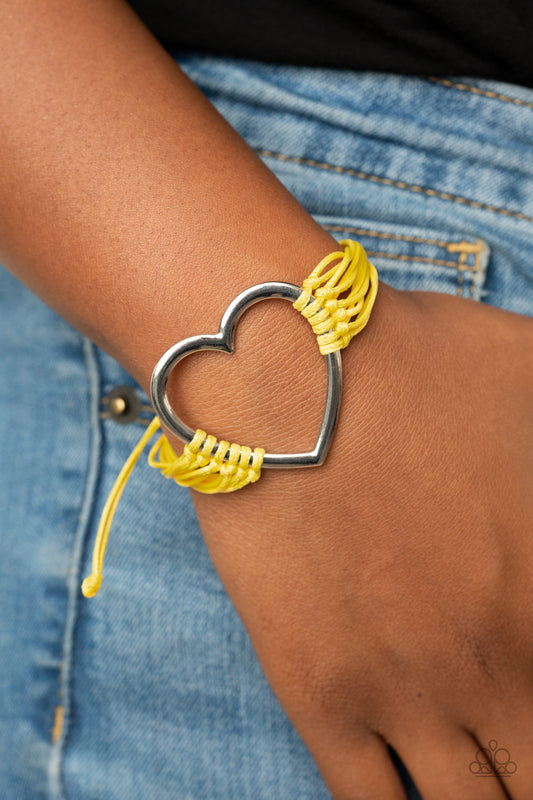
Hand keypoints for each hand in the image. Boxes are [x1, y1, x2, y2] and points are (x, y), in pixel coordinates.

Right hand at [174, 285, 532, 798]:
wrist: (282, 370)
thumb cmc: (410, 360)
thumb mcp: (532, 369)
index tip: (528, 691)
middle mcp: (493, 661)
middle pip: (532, 773)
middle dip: (526, 763)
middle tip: (510, 745)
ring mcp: (405, 689)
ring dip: (480, 795)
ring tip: (474, 774)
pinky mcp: (320, 692)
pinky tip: (405, 787)